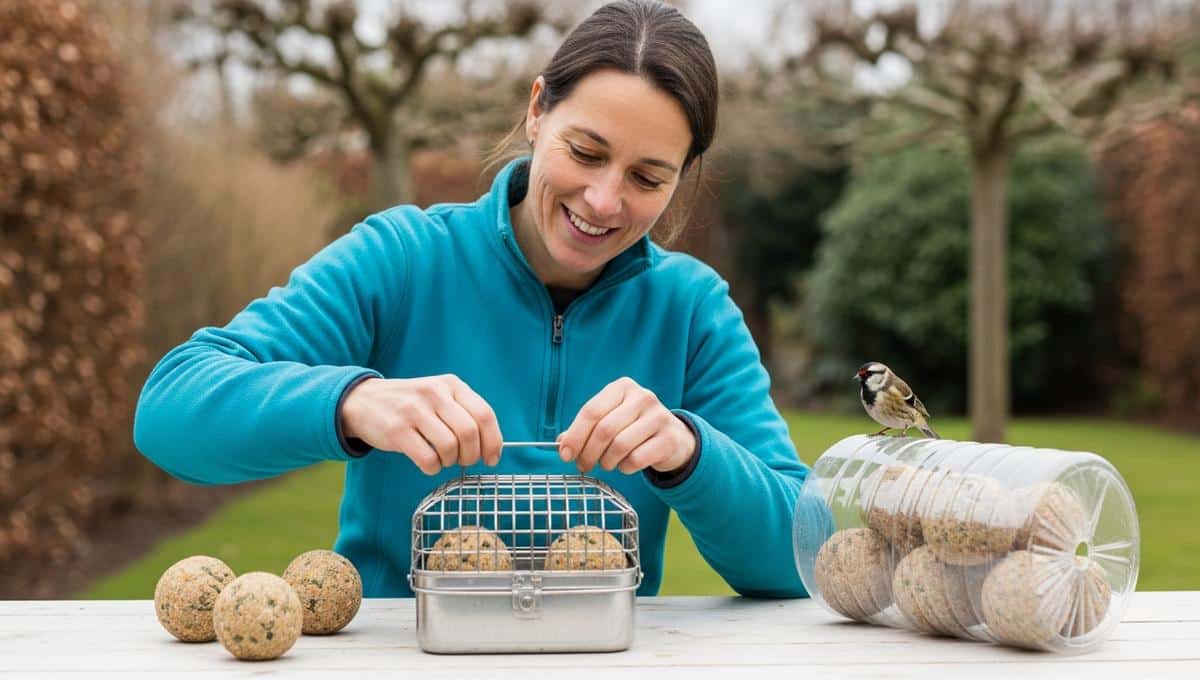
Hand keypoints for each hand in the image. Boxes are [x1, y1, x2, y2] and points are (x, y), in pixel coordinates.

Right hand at [338, 375, 501, 474]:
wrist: (362, 400)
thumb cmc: (410, 405)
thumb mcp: (438, 395)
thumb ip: (464, 413)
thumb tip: (491, 447)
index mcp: (451, 384)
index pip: (484, 414)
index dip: (493, 441)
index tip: (491, 458)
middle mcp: (434, 393)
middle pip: (469, 433)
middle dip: (472, 455)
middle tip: (464, 461)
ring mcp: (414, 410)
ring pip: (450, 447)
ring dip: (451, 461)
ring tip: (443, 459)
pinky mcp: (397, 430)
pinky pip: (428, 458)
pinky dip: (433, 468)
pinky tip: (429, 463)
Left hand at [557, 377, 695, 474]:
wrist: (673, 437)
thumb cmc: (633, 427)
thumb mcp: (610, 419)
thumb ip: (586, 429)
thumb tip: (562, 445)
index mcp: (622, 387)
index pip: (591, 411)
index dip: (575, 435)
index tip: (565, 454)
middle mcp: (642, 397)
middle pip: (604, 430)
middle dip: (588, 453)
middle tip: (583, 465)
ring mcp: (658, 417)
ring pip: (620, 445)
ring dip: (607, 461)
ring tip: (607, 463)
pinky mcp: (669, 439)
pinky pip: (637, 459)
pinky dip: (625, 467)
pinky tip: (626, 464)